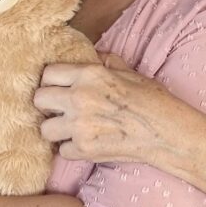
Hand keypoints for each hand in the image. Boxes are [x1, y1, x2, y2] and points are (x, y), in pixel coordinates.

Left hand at [35, 53, 177, 162]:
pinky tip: (85, 143)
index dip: (52, 80)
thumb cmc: (153, 100)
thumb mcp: (131, 73)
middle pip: (39, 99)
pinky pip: (63, 151)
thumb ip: (108, 63)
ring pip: (45, 129)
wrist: (166, 132)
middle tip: (60, 108)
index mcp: (90, 74)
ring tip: (69, 128)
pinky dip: (72, 149)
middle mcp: (79, 98)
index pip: (48, 73)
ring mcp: (79, 125)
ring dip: (56, 129)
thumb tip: (97, 55)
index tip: (58, 87)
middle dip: (48, 104)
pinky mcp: (84, 149)